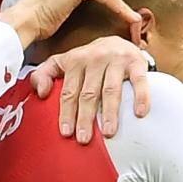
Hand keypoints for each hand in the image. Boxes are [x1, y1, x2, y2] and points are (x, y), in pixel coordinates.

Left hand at [29, 34, 150, 142]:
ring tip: (108, 132)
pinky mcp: (136, 63)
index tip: (66, 132)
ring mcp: (116, 61)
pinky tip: (140, 113)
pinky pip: (139, 82)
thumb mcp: (63, 62)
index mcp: (75, 61)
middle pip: (89, 93)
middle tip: (84, 139)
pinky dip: (141, 97)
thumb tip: (41, 92)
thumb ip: (45, 74)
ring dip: (109, 113)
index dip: (66, 113)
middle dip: (85, 118)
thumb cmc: (89, 60)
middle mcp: (95, 59)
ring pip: (111, 90)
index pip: (69, 91)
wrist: (117, 42)